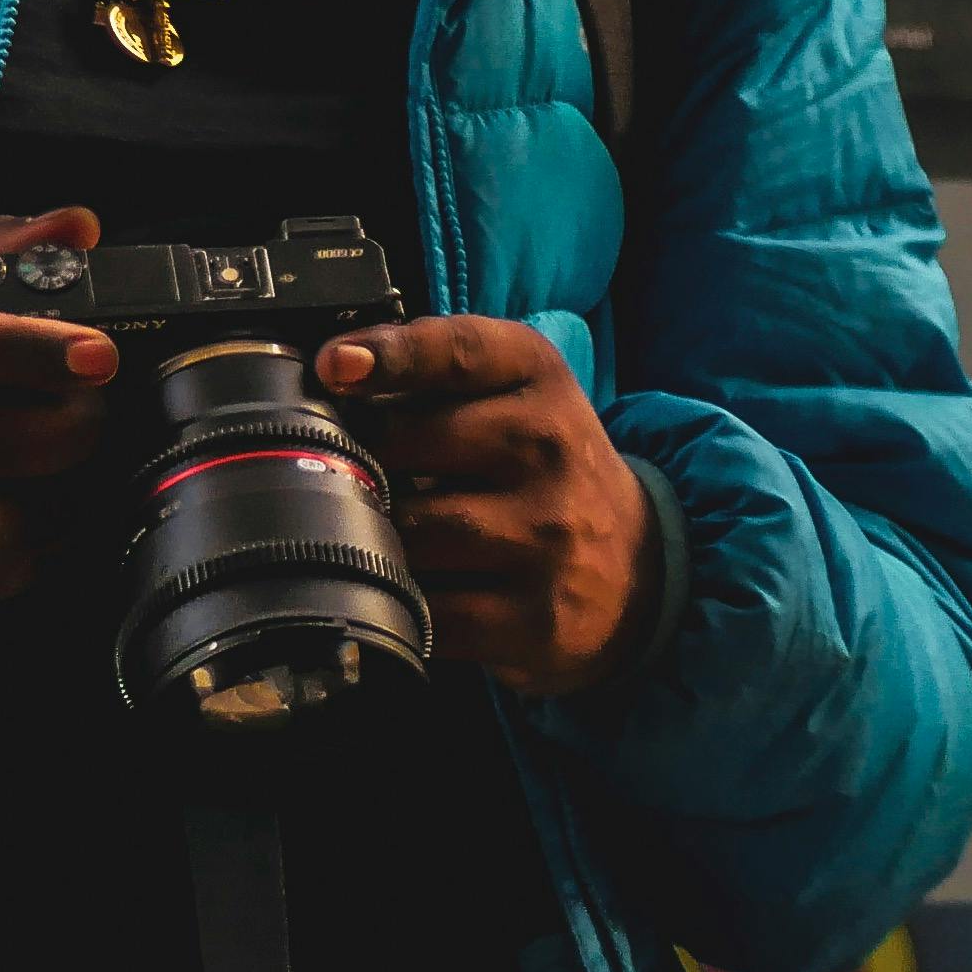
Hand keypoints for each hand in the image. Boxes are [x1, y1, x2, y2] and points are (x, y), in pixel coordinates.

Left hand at [320, 316, 651, 700]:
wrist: (639, 567)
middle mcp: (550, 450)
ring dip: (373, 536)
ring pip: (412, 534)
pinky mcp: (536, 620)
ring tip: (373, 532)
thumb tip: (333, 371)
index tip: (333, 365)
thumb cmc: (545, 467)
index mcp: (539, 378)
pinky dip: (399, 603)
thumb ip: (437, 367)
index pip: (458, 351)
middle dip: (360, 458)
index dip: (390, 354)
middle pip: (409, 444)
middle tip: (342, 470)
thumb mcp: (517, 392)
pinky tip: (404, 590)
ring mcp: (546, 539)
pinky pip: (430, 614)